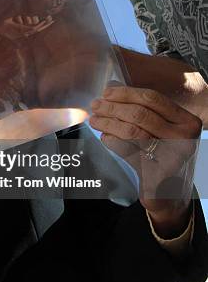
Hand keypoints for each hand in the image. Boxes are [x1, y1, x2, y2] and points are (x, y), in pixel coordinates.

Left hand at [89, 86, 201, 237]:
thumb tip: (112, 89)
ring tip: (95, 120)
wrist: (169, 192)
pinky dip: (112, 141)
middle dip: (113, 108)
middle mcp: (184, 138)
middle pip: (140, 114)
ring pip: (133, 131)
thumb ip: (143, 109)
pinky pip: (128, 151)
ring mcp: (173, 157)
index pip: (153, 99)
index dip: (126, 93)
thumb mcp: (160, 129)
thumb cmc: (161, 154)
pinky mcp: (158, 174)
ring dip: (109, 123)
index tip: (106, 93)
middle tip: (96, 106)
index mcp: (186, 121)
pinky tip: (104, 137)